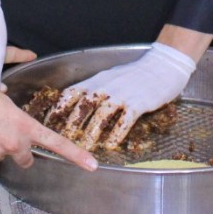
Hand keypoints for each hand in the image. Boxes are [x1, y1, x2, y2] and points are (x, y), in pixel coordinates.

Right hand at [0, 73, 96, 170]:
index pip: (55, 143)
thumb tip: (6, 112)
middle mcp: (11, 143)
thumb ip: (10, 114)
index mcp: (23, 125)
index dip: (76, 156)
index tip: (92, 165)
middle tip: (7, 136)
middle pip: (25, 158)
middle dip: (20, 151)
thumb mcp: (1, 98)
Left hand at [44, 43, 195, 150]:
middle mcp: (107, 86)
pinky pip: (125, 120)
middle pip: (83, 106)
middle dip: (70, 125)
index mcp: (98, 80)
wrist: (164, 65)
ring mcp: (123, 94)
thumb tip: (79, 105)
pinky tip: (110, 145)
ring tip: (82, 148)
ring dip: (90, 132)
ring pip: (101, 114)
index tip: (48, 123)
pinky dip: (116, 133)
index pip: (71, 93)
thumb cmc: (138, 74)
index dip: (58, 109)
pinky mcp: (139, 103)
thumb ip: (96, 89)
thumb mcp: (112, 77)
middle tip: (61, 141)